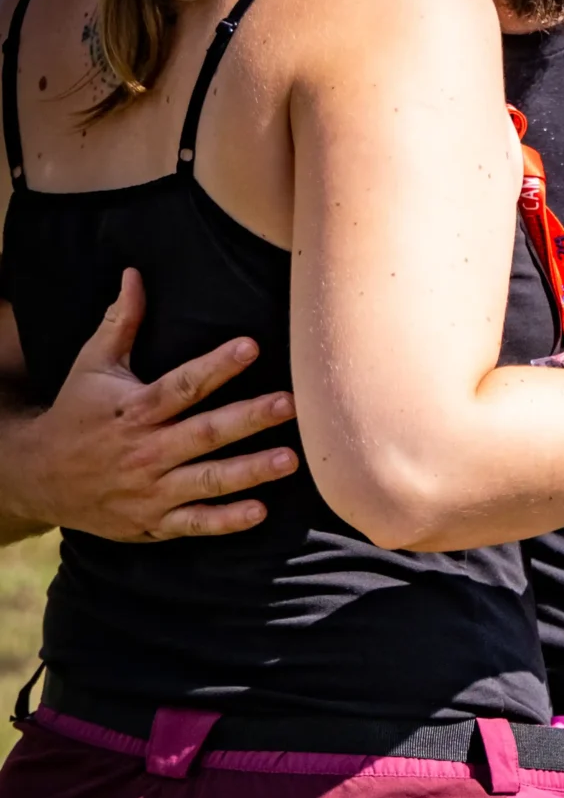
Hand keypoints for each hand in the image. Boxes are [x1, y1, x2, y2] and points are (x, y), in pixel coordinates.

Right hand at [8, 269, 296, 540]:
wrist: (39, 476)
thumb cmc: (77, 413)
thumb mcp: (92, 366)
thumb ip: (121, 322)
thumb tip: (134, 274)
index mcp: (135, 408)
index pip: (182, 384)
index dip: (216, 365)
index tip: (251, 346)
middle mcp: (146, 449)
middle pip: (204, 432)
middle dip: (248, 418)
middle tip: (289, 403)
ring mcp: (152, 488)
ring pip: (207, 480)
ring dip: (249, 471)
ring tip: (289, 460)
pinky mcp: (154, 521)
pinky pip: (194, 523)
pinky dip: (225, 521)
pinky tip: (260, 512)